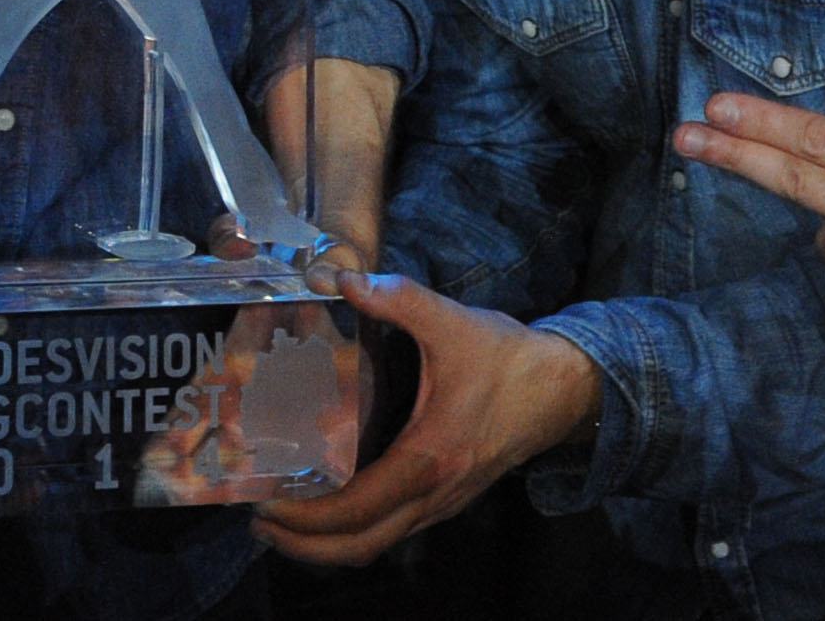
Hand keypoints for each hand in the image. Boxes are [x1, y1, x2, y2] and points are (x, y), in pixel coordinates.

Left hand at [254, 272, 598, 566]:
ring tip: (285, 521)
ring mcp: (444, 502)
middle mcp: (435, 493)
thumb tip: (342, 278)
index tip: (265, 504)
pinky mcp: (449, 497)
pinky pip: (394, 530)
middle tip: (260, 523)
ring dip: (329, 544)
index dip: (306, 516)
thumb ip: (396, 298)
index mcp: (429, 457)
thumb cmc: (508, 360)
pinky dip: (356, 531)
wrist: (565, 388)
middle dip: (305, 545)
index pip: (357, 508)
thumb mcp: (450, 321)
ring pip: (378, 544)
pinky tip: (331, 505)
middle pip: (360, 546)